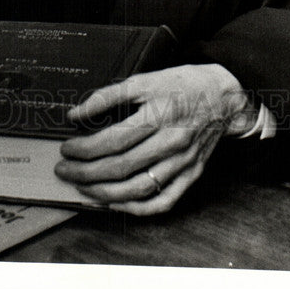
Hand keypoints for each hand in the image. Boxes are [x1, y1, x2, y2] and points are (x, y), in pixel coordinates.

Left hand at [54, 64, 256, 215]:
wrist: (224, 97)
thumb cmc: (182, 85)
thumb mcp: (145, 80)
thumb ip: (109, 96)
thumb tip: (77, 113)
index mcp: (159, 115)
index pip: (114, 140)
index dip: (85, 148)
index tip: (67, 149)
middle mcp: (171, 142)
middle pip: (122, 167)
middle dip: (86, 172)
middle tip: (65, 170)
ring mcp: (183, 163)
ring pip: (138, 189)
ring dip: (104, 193)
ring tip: (83, 187)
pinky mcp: (191, 176)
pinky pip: (162, 201)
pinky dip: (136, 208)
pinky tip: (115, 203)